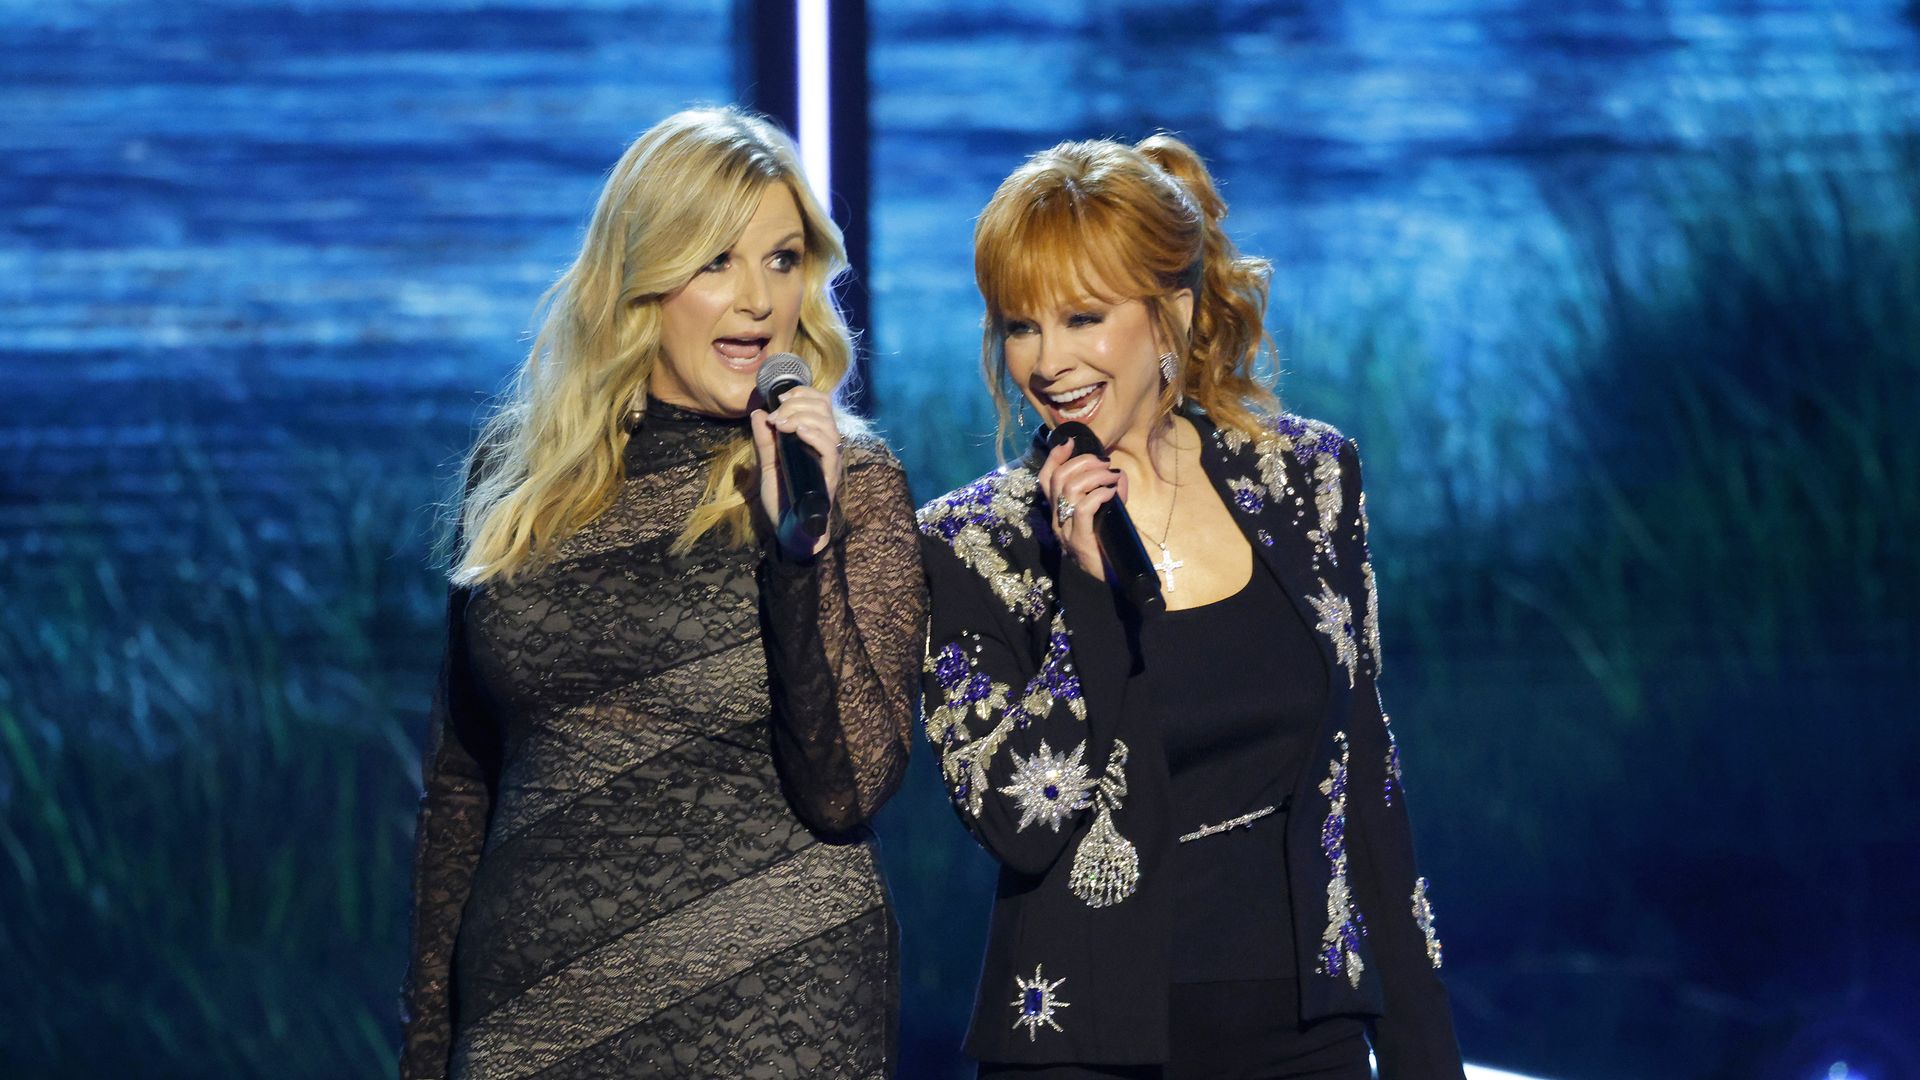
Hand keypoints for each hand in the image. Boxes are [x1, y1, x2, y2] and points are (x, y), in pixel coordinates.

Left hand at [750, 384, 842, 557]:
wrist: (789, 529)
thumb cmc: (782, 497)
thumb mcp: (768, 464)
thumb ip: (764, 439)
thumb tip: (758, 412)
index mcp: (815, 439)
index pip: (820, 404)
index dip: (803, 393)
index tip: (780, 397)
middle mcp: (827, 446)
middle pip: (824, 408)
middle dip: (797, 403)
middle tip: (776, 415)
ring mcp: (830, 461)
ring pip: (828, 425)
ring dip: (801, 416)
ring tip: (781, 424)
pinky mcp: (830, 476)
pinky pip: (830, 449)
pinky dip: (814, 435)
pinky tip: (797, 431)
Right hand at [1038, 441, 1126, 580]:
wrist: (1109, 581)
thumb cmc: (1107, 546)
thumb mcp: (1105, 514)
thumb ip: (1107, 493)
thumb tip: (1117, 472)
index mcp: (1058, 511)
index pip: (1046, 479)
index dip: (1054, 457)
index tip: (1070, 442)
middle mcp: (1057, 519)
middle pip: (1059, 478)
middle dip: (1082, 462)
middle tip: (1104, 463)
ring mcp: (1065, 530)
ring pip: (1070, 489)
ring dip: (1094, 476)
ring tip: (1111, 476)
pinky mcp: (1078, 539)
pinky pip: (1084, 507)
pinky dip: (1099, 493)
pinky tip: (1112, 492)